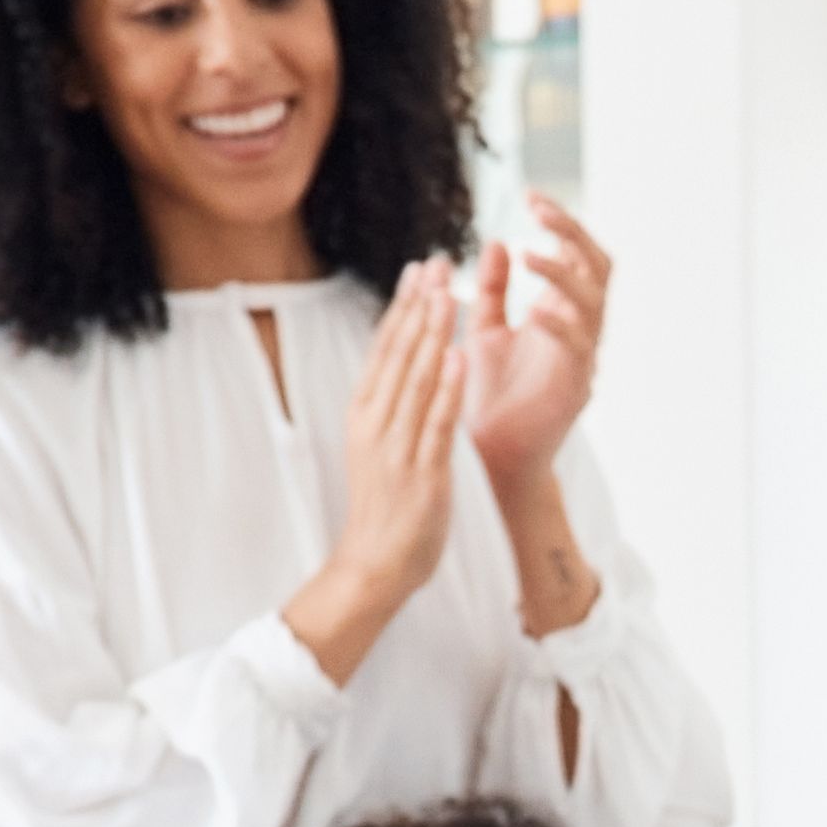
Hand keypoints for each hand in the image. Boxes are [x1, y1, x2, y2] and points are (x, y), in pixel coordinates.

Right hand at [282, 257, 469, 681]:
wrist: (375, 564)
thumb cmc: (385, 505)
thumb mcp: (379, 443)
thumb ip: (392, 403)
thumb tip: (406, 361)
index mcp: (365, 412)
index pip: (385, 348)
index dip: (403, 306)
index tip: (419, 268)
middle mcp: (376, 422)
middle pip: (399, 353)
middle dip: (419, 305)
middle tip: (437, 261)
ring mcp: (397, 446)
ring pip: (417, 379)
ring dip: (434, 333)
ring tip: (451, 292)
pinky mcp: (421, 472)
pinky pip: (436, 422)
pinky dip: (448, 388)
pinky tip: (462, 355)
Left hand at [460, 203, 610, 493]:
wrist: (488, 454)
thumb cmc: (487, 395)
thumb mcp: (484, 329)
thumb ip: (493, 289)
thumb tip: (498, 242)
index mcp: (561, 313)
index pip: (578, 255)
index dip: (561, 223)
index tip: (530, 195)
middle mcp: (580, 331)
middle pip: (598, 267)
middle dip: (572, 233)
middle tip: (540, 210)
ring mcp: (583, 359)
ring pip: (594, 301)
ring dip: (563, 275)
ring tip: (530, 258)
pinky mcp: (576, 388)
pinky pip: (581, 347)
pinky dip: (562, 323)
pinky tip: (536, 310)